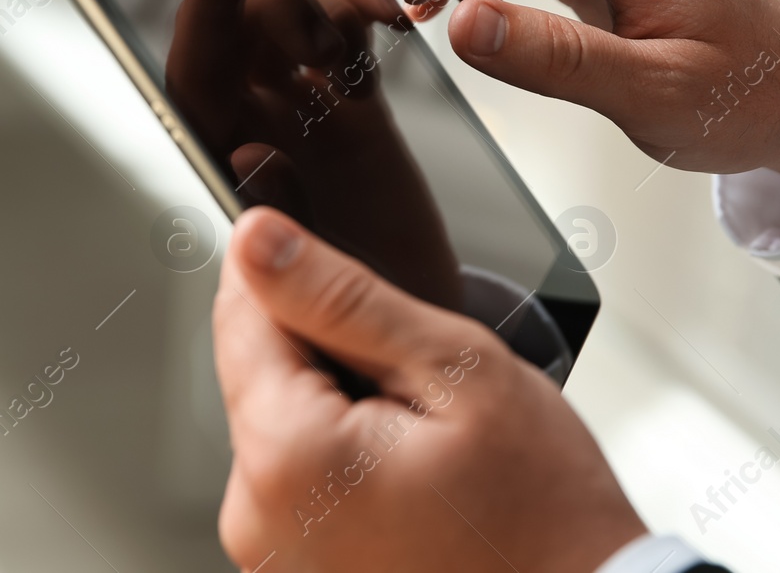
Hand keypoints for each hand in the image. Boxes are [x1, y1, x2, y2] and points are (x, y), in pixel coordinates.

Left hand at [167, 0, 461, 308]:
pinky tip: (395, 24)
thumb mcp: (318, 289)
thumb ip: (280, 218)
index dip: (204, 4)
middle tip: (320, 46)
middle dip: (277, 8)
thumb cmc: (359, 338)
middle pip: (243, 30)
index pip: (196, 71)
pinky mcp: (357, 115)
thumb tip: (246, 150)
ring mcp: (307, 120)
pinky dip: (367, 13)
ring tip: (348, 55)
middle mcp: (257, 134)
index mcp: (227, 171)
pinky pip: (349, 38)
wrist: (417, 347)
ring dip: (323, 10)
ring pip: (293, 23)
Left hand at [214, 206, 646, 572]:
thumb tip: (259, 241)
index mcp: (286, 460)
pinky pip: (297, 475)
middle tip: (420, 381)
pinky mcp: (294, 567)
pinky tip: (408, 473)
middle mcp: (256, 517)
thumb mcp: (456, 370)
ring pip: (281, 418)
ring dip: (340, 404)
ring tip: (423, 437)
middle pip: (259, 369)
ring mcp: (271, 553)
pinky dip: (345, 455)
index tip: (356, 279)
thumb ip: (344, 297)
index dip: (298, 276)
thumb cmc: (540, 512)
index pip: (239, 314)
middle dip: (331, 350)